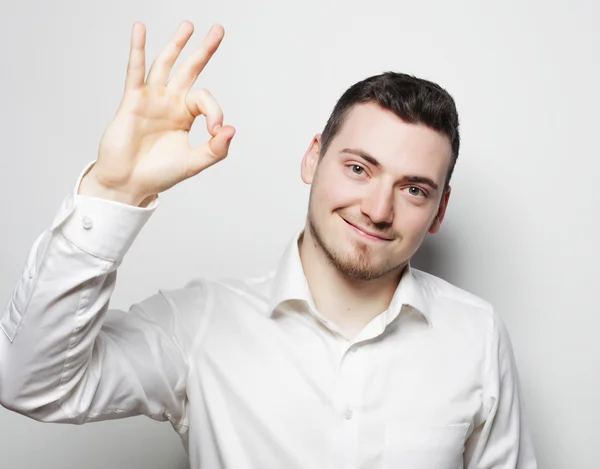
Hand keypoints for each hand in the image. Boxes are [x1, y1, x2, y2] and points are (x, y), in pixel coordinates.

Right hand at [79, 21, 234, 205]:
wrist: (129, 183)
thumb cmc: (159, 174)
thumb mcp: (194, 163)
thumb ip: (216, 149)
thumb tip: (231, 129)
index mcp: (185, 115)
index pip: (205, 99)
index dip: (216, 112)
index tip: (215, 131)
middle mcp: (169, 103)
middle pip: (190, 69)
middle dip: (204, 50)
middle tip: (218, 29)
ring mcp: (151, 99)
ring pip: (165, 65)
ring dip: (176, 44)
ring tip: (189, 25)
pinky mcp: (132, 100)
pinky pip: (136, 71)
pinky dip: (138, 50)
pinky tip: (140, 29)